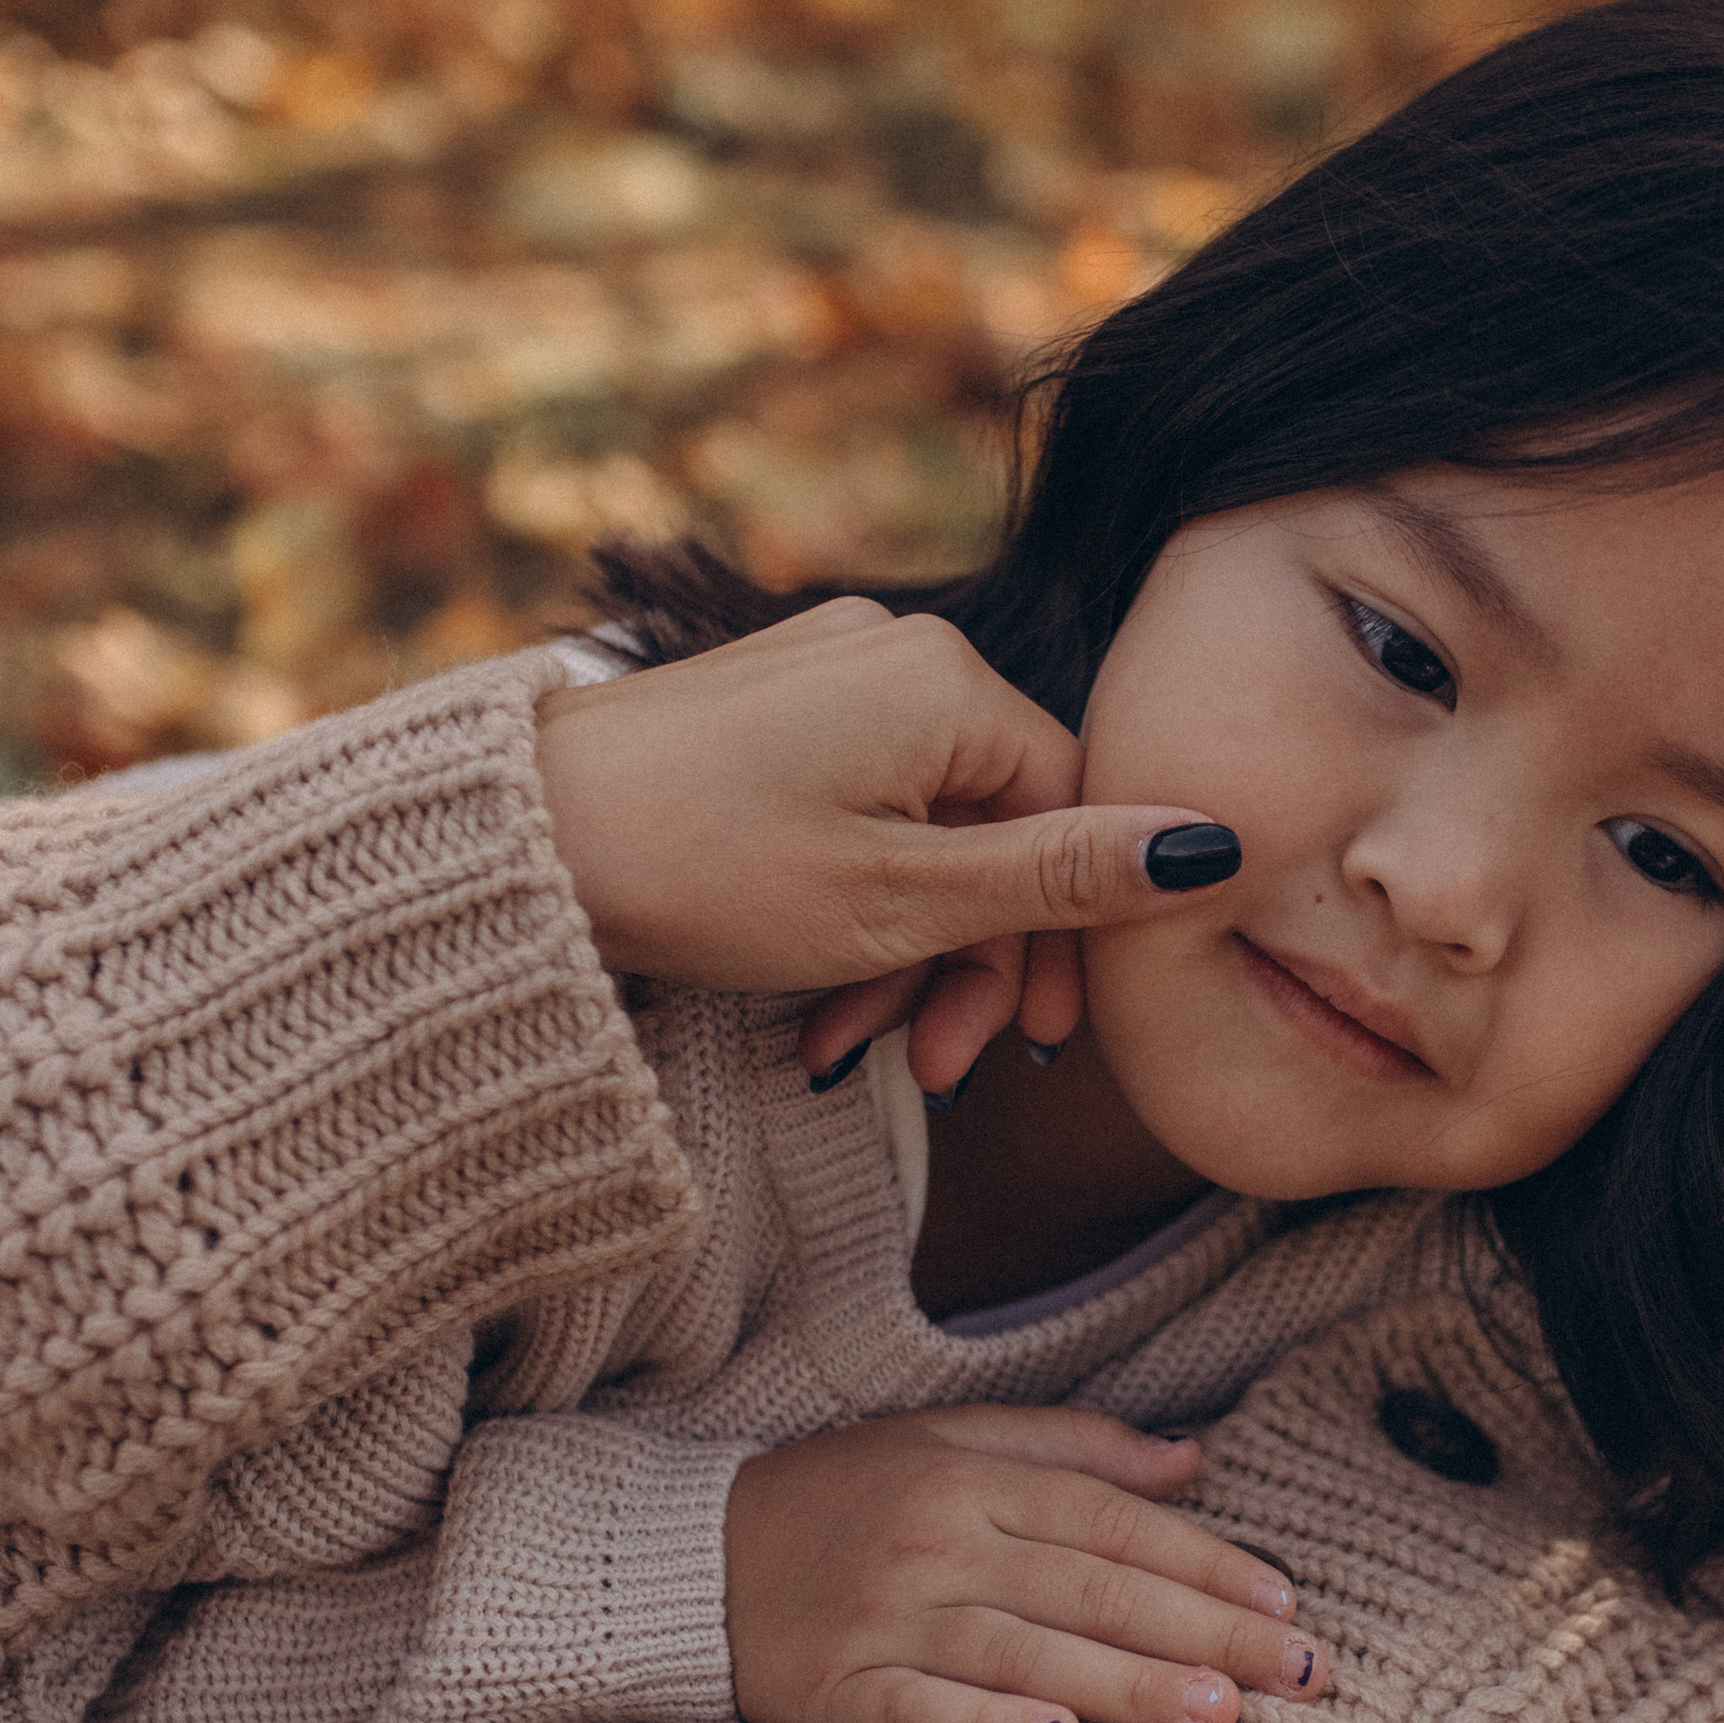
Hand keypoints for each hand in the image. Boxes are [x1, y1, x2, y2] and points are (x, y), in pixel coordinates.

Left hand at [532, 600, 1238, 1090]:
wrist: (511, 841)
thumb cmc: (705, 866)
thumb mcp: (905, 898)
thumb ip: (1064, 876)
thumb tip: (1212, 844)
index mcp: (946, 679)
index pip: (1075, 806)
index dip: (1073, 934)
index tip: (1043, 1039)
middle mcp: (894, 654)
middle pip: (999, 826)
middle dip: (975, 963)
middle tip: (940, 1068)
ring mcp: (825, 679)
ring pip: (923, 834)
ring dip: (907, 954)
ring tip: (849, 1049)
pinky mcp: (769, 716)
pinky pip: (857, 815)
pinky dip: (851, 910)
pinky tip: (811, 1000)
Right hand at [724, 1403, 1328, 1722]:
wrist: (686, 1557)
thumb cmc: (838, 1496)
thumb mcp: (946, 1439)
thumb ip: (1071, 1446)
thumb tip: (1193, 1459)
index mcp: (969, 1479)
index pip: (1110, 1519)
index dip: (1202, 1560)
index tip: (1285, 1602)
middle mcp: (936, 1543)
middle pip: (1089, 1588)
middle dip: (1202, 1633)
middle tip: (1297, 1673)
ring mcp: (886, 1620)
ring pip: (1025, 1653)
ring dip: (1126, 1686)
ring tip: (1219, 1715)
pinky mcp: (836, 1692)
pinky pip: (923, 1712)